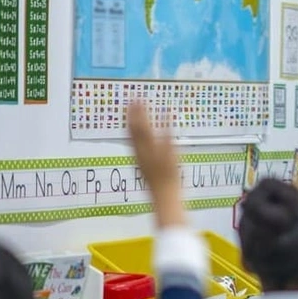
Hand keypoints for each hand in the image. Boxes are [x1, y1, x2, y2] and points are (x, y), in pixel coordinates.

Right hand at [126, 101, 184, 226]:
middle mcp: (144, 155)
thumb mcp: (148, 171)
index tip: (128, 107)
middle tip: (133, 99)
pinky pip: (167, 137)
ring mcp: (156, 155)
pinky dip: (166, 125)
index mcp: (139, 159)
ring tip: (142, 100)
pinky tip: (167, 111)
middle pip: (137, 132)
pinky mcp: (169, 156)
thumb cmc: (159, 187)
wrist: (166, 199)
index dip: (129, 121)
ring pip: (146, 133)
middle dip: (134, 115)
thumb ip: (146, 158)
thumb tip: (144, 147)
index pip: (131, 137)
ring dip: (144, 116)